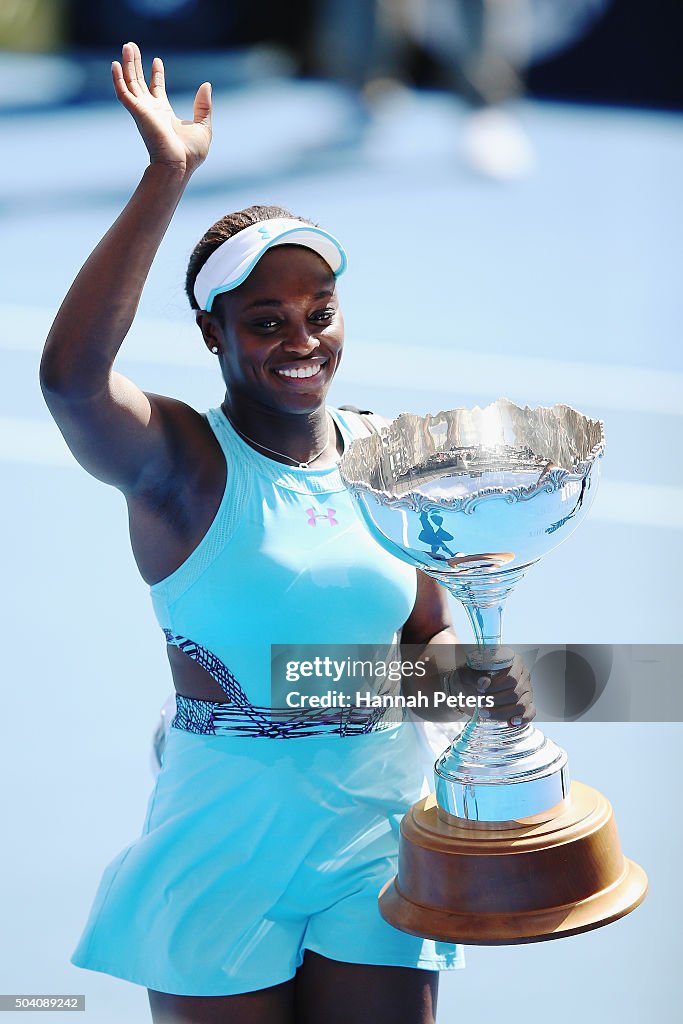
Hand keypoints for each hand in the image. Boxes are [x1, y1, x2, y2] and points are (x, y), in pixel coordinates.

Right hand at [112, 41, 211, 174]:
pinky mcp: (137, 112)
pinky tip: (115, 64)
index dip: (156, 74)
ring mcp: (142, 111)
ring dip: (127, 64)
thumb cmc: (191, 153)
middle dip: (136, 64)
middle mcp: (151, 110)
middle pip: (139, 82)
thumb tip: (206, 85)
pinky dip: (118, 79)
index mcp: (164, 113)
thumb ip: (203, 106)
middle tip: (132, 46)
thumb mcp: (203, 126)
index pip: (157, 89)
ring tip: (127, 46)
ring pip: (130, 83)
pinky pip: (123, 93)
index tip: (156, 61)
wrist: (179, 165)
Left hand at [451, 653, 534, 725]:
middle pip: (515, 693)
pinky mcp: (527, 703)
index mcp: (514, 662)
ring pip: (521, 705)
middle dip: (496, 701)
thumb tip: (484, 682)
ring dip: (502, 712)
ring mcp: (527, 690)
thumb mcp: (469, 672)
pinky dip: (522, 719)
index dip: (496, 687)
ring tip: (485, 713)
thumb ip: (476, 676)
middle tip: (481, 702)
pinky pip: (530, 712)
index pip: (511, 678)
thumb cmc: (473, 676)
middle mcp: (524, 676)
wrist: (470, 686)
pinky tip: (510, 722)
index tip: (480, 690)